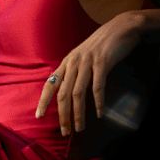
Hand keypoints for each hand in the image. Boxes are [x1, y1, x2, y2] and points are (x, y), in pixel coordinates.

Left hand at [36, 11, 143, 135]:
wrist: (120, 28)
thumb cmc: (101, 45)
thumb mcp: (82, 57)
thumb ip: (74, 72)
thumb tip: (67, 92)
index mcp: (67, 62)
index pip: (50, 84)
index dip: (43, 100)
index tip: (38, 116)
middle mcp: (73, 63)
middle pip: (63, 93)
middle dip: (62, 115)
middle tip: (65, 131)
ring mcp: (87, 62)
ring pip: (78, 93)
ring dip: (78, 113)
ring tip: (80, 128)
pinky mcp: (102, 63)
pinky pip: (98, 86)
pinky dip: (97, 102)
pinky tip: (99, 114)